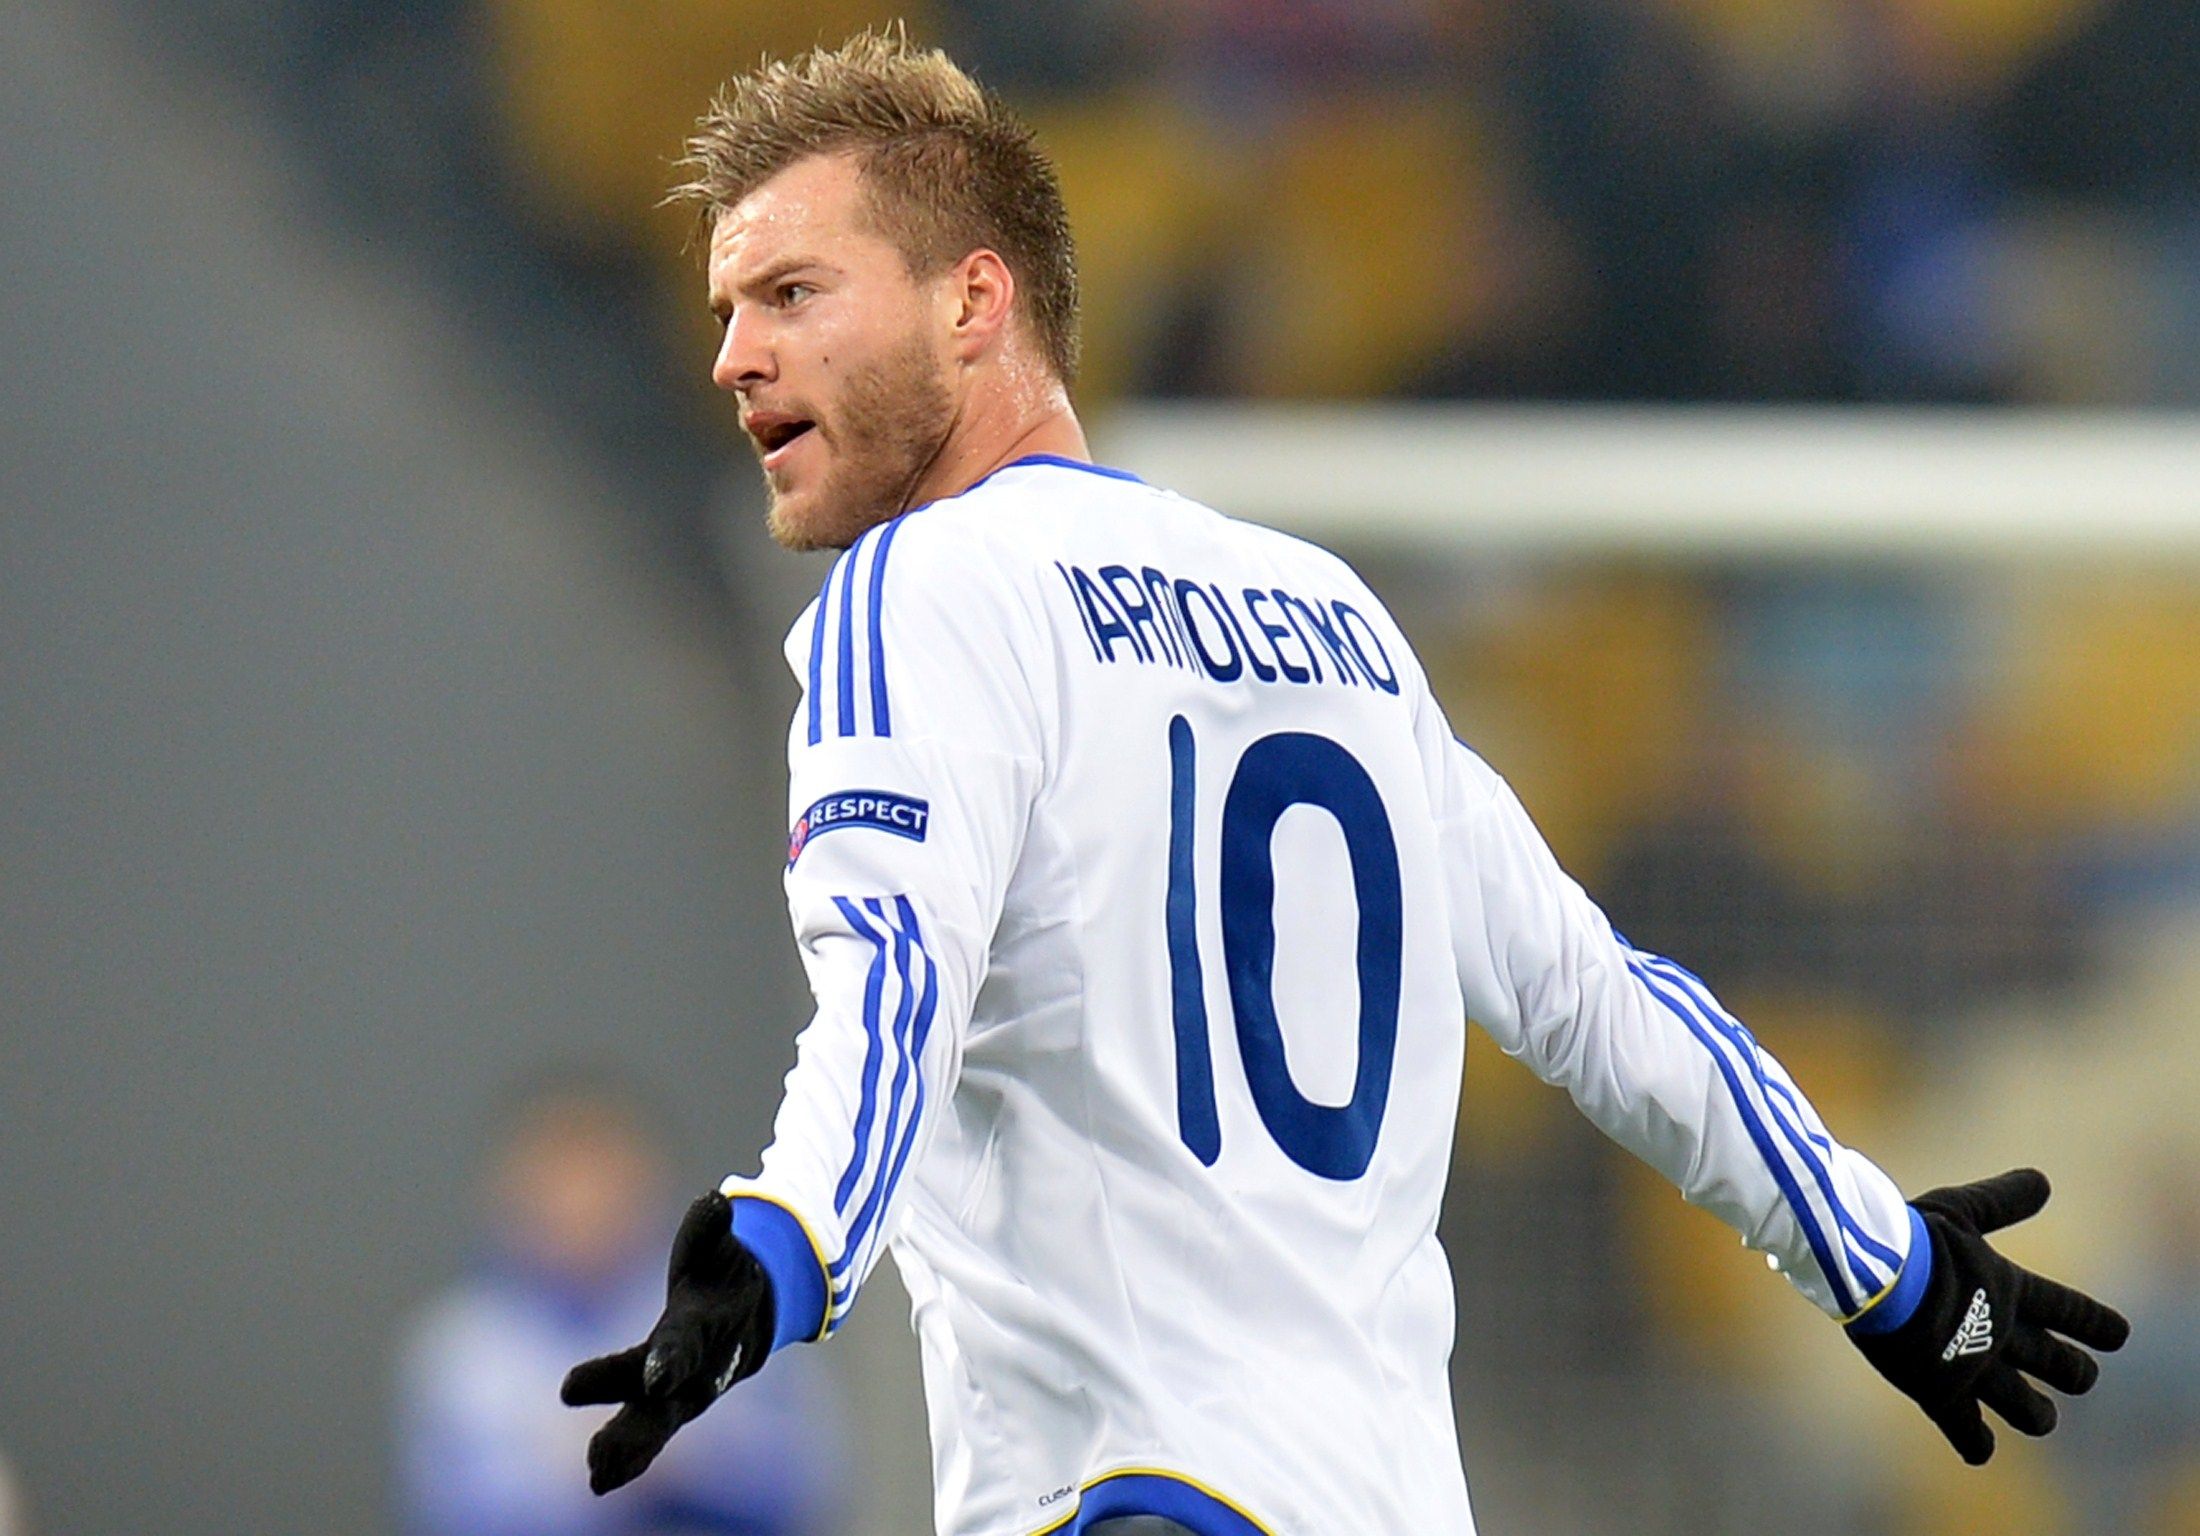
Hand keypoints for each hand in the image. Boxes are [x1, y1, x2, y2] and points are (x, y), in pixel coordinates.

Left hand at [560, 1190, 776, 1492]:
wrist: (754, 1311)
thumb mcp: (717, 1245)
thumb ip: (710, 1228)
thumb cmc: (724, 1270)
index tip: (654, 1378)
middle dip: (637, 1429)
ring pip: (657, 1426)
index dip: (669, 1360)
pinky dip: (629, 1460)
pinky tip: (601, 1480)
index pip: (681, 1345)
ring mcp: (684, 1393)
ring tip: (596, 1477)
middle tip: (598, 1457)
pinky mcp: (669, 1406)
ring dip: (629, 1452)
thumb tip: (716, 1203)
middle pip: (664, 1404)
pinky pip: (650, 1436)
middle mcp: (696, 1370)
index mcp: (702, 1327)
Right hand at [1849, 1168, 2128, 1463]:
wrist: (1874, 1274)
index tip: (2117, 1337)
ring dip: (2038, 1415)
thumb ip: (2002, 1200)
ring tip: (2040, 1418)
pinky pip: (1967, 1433)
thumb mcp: (1961, 1209)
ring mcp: (1976, 1369)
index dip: (2098, 1325)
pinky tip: (1980, 1450)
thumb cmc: (1913, 1237)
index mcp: (2010, 1290)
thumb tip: (2044, 1180)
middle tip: (2078, 1375)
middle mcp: (2003, 1335)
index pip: (2072, 1311)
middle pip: (2062, 1367)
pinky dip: (1977, 1444)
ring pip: (2028, 1410)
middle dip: (2075, 1373)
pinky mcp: (1941, 1393)